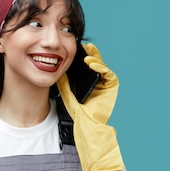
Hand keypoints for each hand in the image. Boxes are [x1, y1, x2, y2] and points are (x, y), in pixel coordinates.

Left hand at [57, 43, 124, 170]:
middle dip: (91, 53)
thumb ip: (63, 81)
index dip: (83, 56)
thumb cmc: (77, 112)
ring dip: (96, 58)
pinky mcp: (111, 89)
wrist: (85, 125)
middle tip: (83, 46)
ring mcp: (106, 85)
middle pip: (96, 63)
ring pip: (103, 66)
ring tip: (86, 55)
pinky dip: (101, 67)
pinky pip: (109, 74)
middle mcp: (99, 82)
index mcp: (89, 82)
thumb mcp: (66, 92)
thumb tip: (58, 68)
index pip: (87, 66)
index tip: (76, 48)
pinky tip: (92, 63)